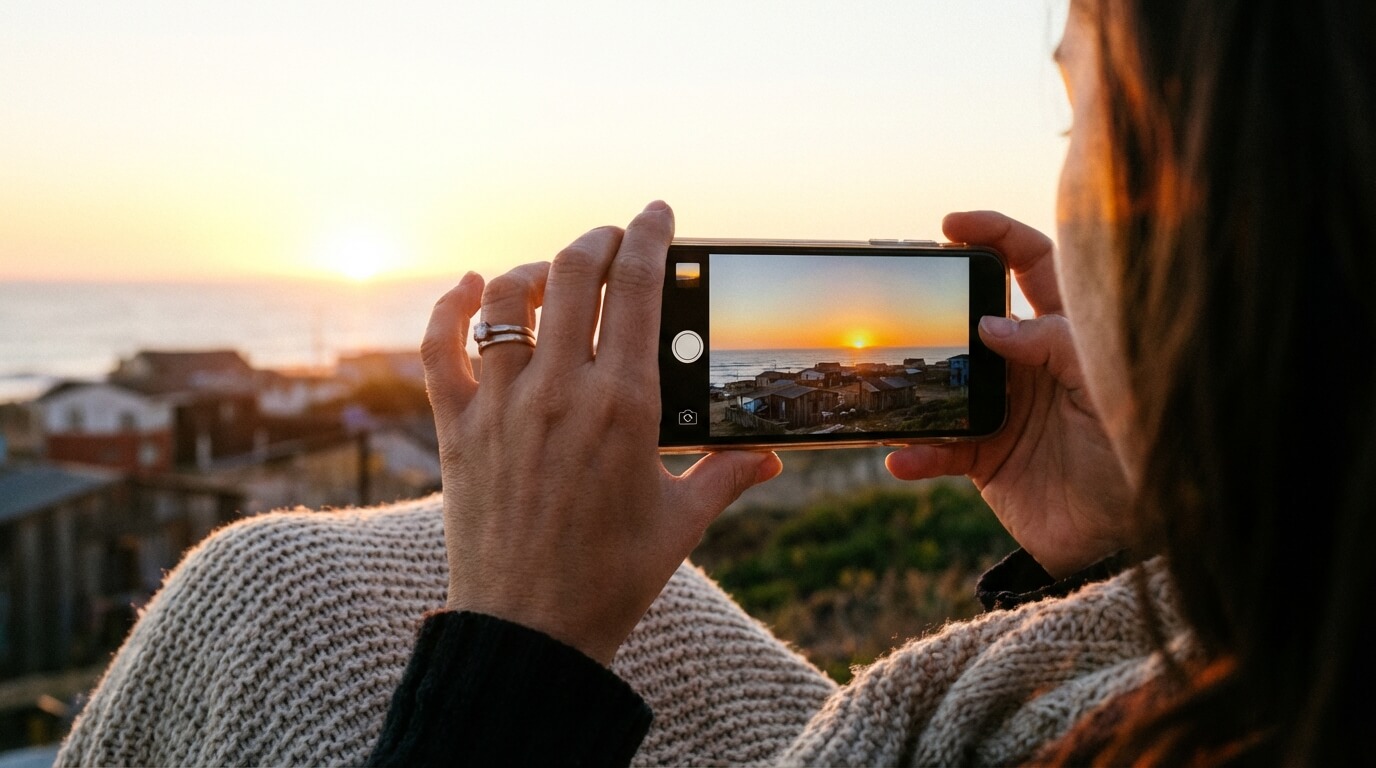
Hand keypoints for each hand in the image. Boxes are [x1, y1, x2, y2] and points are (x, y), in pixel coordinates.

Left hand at [420, 201, 781, 664]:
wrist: (530, 633)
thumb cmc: (612, 581)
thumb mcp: (681, 524)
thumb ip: (727, 476)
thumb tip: (770, 458)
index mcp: (624, 405)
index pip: (638, 289)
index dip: (649, 237)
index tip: (657, 212)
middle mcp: (559, 391)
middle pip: (573, 275)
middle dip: (598, 241)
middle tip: (613, 238)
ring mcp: (501, 406)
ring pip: (506, 299)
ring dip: (534, 270)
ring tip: (554, 273)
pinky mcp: (457, 429)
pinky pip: (440, 348)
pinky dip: (449, 308)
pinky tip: (467, 287)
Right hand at [885, 211, 1130, 577]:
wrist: (1125, 536)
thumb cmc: (1137, 454)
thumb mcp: (1109, 389)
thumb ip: (1056, 346)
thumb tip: (989, 324)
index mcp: (1066, 334)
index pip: (1032, 264)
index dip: (995, 235)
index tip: (951, 226)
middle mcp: (1028, 364)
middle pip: (973, 315)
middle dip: (937, 298)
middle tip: (904, 288)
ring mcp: (1001, 408)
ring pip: (944, 381)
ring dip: (914, 382)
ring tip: (882, 378)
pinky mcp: (983, 457)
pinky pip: (939, 449)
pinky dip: (916, 454)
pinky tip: (902, 458)